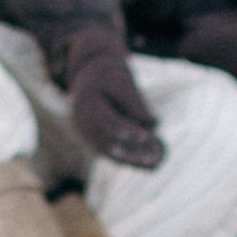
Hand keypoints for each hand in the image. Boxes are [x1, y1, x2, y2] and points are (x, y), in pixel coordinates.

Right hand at [62, 30, 163, 171]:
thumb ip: (136, 104)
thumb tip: (155, 124)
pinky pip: (109, 153)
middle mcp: (81, 122)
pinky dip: (127, 158)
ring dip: (130, 159)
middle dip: (132, 151)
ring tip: (154, 163)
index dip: (129, 131)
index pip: (110, 121)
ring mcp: (84, 133)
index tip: (149, 136)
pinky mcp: (92, 139)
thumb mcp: (124, 83)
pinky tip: (147, 163)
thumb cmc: (110, 76)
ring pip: (108, 151)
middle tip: (154, 157)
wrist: (90, 73)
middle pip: (107, 141)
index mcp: (87, 103)